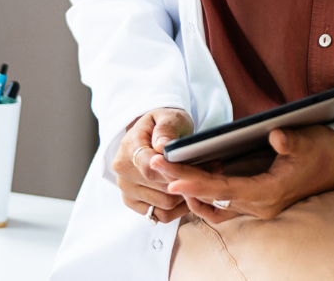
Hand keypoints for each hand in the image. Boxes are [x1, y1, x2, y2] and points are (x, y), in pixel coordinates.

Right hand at [114, 107, 194, 222]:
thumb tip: (163, 145)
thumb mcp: (169, 117)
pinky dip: (177, 209)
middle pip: (161, 188)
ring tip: (200, 182)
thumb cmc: (163, 125)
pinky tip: (187, 196)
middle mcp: (123, 170)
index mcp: (129, 147)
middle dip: (187, 182)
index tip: (195, 170)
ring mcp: (126, 188)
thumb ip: (167, 129)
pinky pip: (159, 215)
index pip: (151, 168)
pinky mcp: (132, 202)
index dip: (174, 173)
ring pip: (165, 203)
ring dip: (185, 196)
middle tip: (211, 172)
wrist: (150, 134)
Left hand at [156, 125, 333, 223]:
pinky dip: (204, 193)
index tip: (172, 176)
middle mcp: (259, 205)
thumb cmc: (325, 151)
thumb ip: (290, 141)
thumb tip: (275, 135)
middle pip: (211, 198)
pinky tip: (190, 175)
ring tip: (165, 170)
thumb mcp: (309, 140)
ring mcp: (257, 206)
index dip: (196, 182)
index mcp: (269, 193)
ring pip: (214, 204)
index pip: (223, 190)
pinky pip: (222, 203)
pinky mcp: (256, 200)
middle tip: (155, 166)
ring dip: (189, 189)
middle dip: (181, 182)